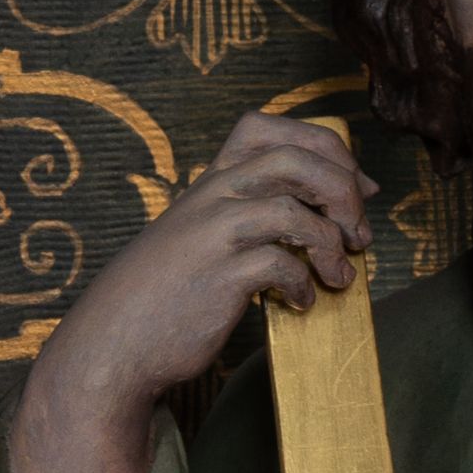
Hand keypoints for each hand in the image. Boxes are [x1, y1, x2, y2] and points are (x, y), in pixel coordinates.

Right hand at [6, 109, 370, 472]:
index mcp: (209, 181)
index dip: (324, 147)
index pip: (267, 128)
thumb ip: (246, 212)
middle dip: (343, 191)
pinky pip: (280, 264)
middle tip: (359, 232)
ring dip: (331, 244)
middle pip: (294, 160)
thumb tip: (326, 213)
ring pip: (293, 210)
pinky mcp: (218, 277)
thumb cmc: (167, 293)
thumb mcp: (199, 235)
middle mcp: (212, 197)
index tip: (358, 185)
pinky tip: (301, 303)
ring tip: (339, 275)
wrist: (113, 344)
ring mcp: (213, 236)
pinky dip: (303, 284)